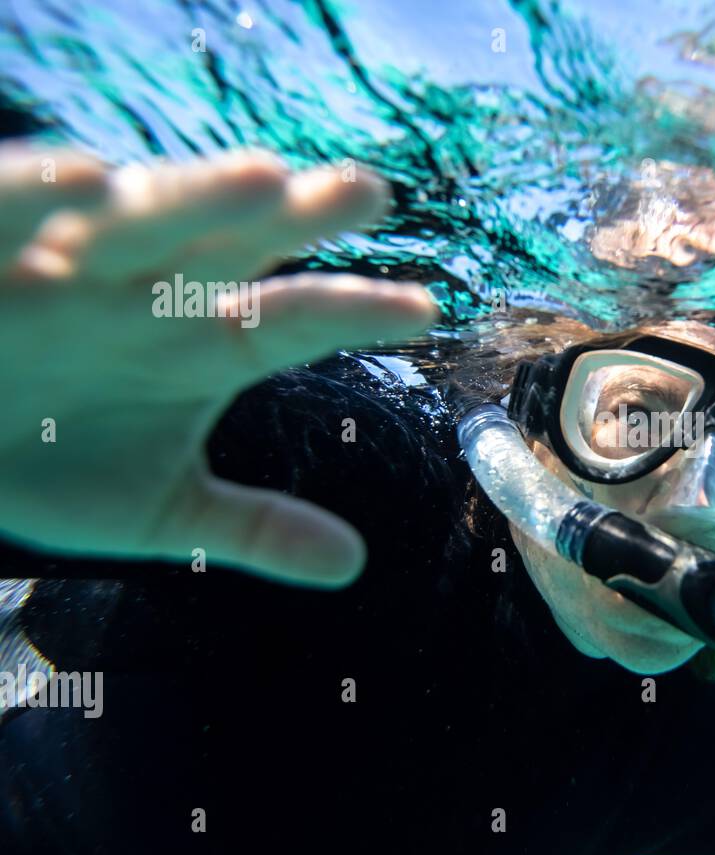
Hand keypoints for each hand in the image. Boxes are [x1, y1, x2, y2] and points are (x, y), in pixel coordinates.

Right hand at [0, 143, 435, 586]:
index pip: (289, 324)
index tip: (424, 310)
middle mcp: (145, 293)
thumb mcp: (156, 508)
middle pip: (232, 244)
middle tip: (370, 192)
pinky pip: (11, 210)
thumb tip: (354, 563)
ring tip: (268, 180)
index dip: (352, 312)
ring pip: (142, 219)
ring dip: (199, 196)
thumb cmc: (48, 459)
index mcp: (196, 346)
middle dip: (295, 218)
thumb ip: (253, 526)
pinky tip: (95, 181)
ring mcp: (65, 263)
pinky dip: (44, 194)